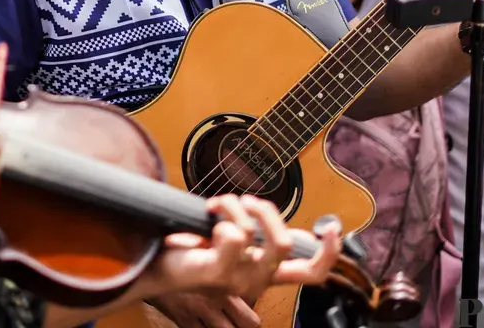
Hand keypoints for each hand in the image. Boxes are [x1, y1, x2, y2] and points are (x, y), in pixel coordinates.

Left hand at [145, 195, 340, 325]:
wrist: (152, 267)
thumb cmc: (188, 251)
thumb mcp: (229, 242)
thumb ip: (255, 235)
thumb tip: (276, 219)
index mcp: (264, 273)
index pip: (311, 273)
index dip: (329, 252)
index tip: (331, 226)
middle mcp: (255, 281)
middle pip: (288, 246)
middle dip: (268, 211)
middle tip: (246, 201)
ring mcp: (236, 281)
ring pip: (255, 233)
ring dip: (235, 207)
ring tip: (217, 205)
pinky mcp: (216, 274)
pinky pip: (234, 237)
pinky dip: (222, 217)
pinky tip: (206, 219)